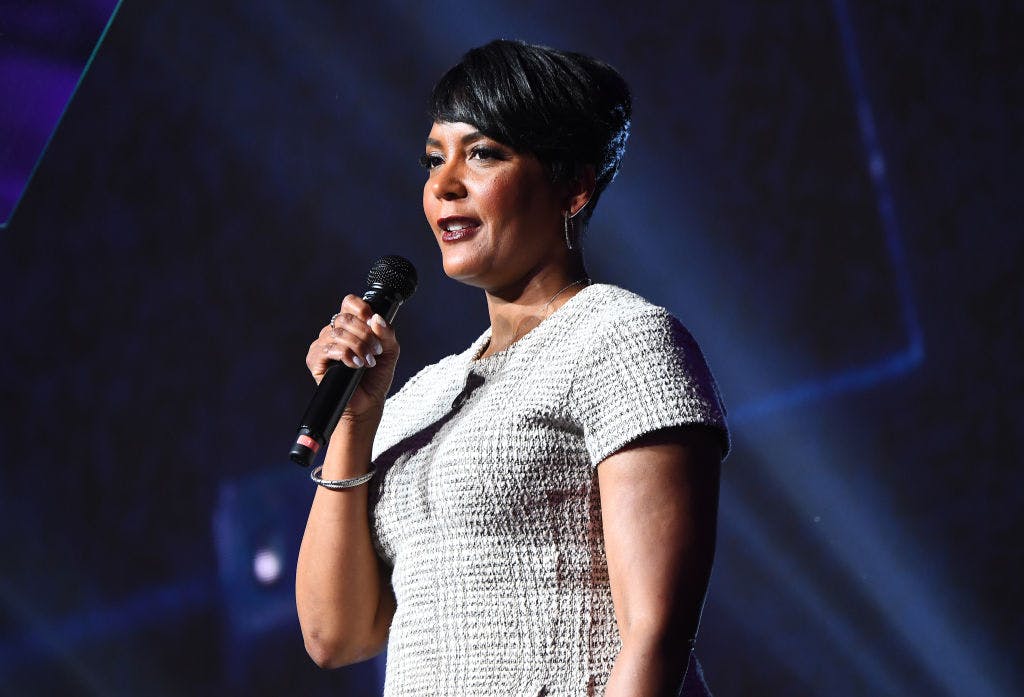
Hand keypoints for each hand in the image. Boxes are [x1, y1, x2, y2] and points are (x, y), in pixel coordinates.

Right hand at [305, 294, 399, 423]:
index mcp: (351, 326)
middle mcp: (334, 332)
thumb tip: (376, 318)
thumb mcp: (389, 351)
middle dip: (365, 334)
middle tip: (376, 351)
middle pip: (345, 318)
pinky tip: (355, 365)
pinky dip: (346, 355)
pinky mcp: (315, 360)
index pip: (349, 303)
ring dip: (359, 346)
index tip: (372, 321)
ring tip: (368, 362)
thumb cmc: (376, 377)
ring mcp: (322, 345)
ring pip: (338, 333)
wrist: (368, 403)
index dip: (360, 308)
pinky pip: (329, 348)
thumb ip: (386, 333)